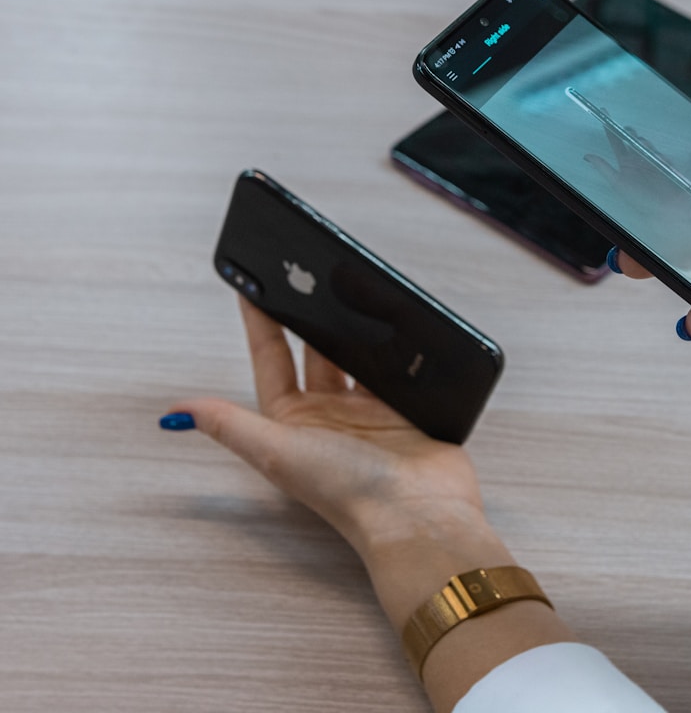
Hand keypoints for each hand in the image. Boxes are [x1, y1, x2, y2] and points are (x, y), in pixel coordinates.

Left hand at [165, 297, 497, 562]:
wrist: (416, 514)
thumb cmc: (347, 492)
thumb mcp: (277, 452)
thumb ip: (229, 425)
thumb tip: (174, 411)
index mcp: (292, 422)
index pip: (271, 359)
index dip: (260, 321)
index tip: (251, 284)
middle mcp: (329, 415)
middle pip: (315, 351)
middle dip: (309, 315)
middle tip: (306, 276)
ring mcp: (370, 411)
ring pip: (357, 355)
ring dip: (353, 329)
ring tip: (349, 293)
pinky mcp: (407, 409)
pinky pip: (397, 367)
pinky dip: (395, 348)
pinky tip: (395, 327)